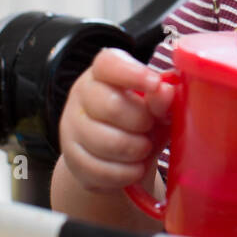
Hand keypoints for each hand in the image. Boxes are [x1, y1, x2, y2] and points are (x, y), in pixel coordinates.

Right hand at [58, 48, 175, 194]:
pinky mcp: (71, 158)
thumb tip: (165, 91)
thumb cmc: (139, 121)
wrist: (116, 157)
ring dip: (135, 150)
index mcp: (103, 73)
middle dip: (140, 122)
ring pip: (106, 142)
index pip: (108, 63)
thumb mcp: (157, 107)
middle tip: (150, 127)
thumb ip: (162, 98)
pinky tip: (134, 167)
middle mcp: (82, 95)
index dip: (133, 73)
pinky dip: (125, 173)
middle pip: (111, 105)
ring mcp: (71, 126)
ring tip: (144, 149)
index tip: (155, 84)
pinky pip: (100, 169)